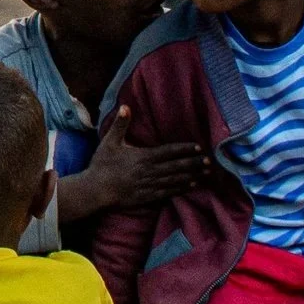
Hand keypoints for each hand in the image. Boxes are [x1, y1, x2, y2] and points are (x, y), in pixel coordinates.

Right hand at [64, 109, 209, 218]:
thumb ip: (120, 124)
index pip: (168, 151)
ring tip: (205, 173)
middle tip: (209, 161)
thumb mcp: (109, 142)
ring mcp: (149, 185)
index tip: (198, 147)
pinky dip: (180, 188)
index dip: (184, 149)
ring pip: (175, 179)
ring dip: (191, 176)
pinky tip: (190, 186)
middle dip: (193, 163)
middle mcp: (149, 171)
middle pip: (176, 166)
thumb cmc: (102, 165)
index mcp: (143, 156)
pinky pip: (167, 192)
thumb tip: (126, 106)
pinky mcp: (147, 197)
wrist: (95, 190)